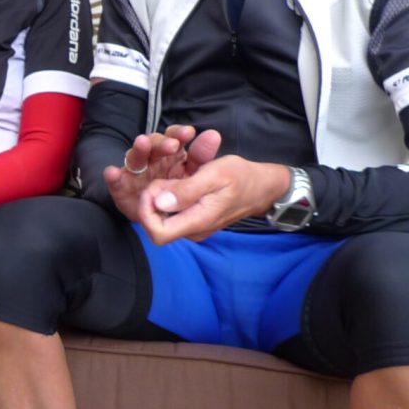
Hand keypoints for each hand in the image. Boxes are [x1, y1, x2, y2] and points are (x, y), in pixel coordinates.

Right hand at [103, 125, 219, 222]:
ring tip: (142, 144)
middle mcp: (152, 161)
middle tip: (172, 145)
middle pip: (153, 145)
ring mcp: (136, 174)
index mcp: (172, 155)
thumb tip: (213, 135)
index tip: (189, 133)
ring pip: (135, 158)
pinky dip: (113, 177)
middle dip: (160, 142)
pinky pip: (116, 183)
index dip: (179, 134)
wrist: (167, 223)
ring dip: (138, 150)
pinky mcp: (122, 190)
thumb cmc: (185, 196)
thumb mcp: (201, 176)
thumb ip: (204, 157)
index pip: (173, 138)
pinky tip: (112, 172)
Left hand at [138, 155, 292, 244]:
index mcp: (197, 222)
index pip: (157, 233)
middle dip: (151, 199)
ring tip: (174, 177)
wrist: (261, 187)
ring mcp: (192, 227)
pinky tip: (178, 181)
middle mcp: (192, 230)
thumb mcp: (215, 175)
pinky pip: (171, 212)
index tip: (154, 188)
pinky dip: (168, 196)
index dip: (147, 211)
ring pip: (161, 216)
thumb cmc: (241, 177)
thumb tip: (160, 202)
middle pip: (155, 223)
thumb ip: (187, 190)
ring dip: (159, 195)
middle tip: (164, 178)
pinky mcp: (192, 219)